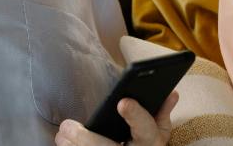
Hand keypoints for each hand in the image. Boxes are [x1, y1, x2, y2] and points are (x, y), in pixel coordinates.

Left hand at [54, 91, 178, 145]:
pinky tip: (63, 143)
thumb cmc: (149, 145)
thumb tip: (171, 93)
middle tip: (67, 127)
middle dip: (85, 140)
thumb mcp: (160, 131)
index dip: (135, 115)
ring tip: (61, 135)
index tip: (122, 102)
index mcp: (151, 142)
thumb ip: (162, 112)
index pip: (146, 128)